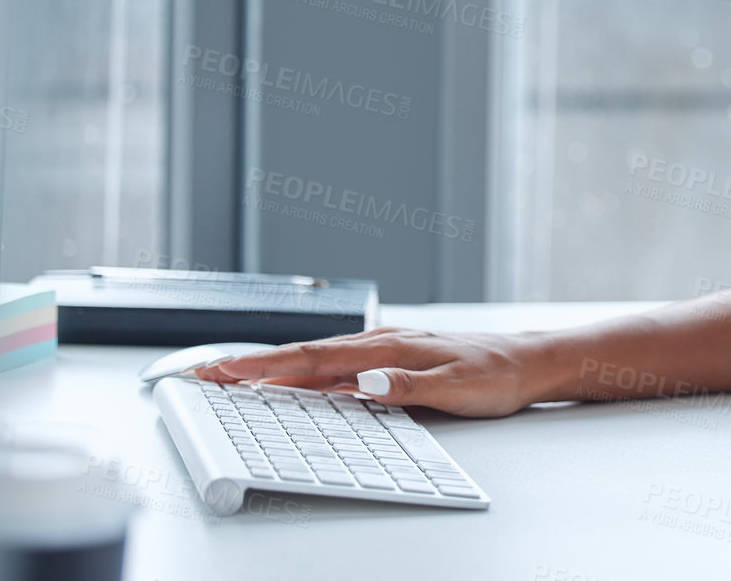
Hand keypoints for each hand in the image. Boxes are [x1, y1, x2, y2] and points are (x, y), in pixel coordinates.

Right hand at [191, 325, 550, 416]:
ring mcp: (384, 347)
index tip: (224, 373)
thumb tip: (364, 381)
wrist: (527, 361)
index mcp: (388, 347)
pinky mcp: (391, 356)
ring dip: (272, 367)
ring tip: (231, 376)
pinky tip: (291, 381)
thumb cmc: (497, 375)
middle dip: (251, 365)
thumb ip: (409, 385)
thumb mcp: (459, 388)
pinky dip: (304, 371)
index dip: (265, 369)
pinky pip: (336, 363)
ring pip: (316, 357)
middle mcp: (381, 342)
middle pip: (304, 356)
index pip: (313, 360)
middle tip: (203, 374)